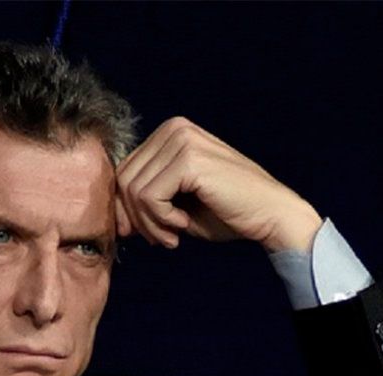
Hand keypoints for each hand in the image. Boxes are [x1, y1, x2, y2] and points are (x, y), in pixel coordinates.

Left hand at [115, 117, 323, 251]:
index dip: (129, 209)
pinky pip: (149, 197)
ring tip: (173, 237)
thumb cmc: (227, 212)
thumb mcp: (178, 203)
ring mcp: (182, 139)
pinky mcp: (189, 159)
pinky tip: (183, 226)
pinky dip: (161, 220)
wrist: (271, 215)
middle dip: (137, 218)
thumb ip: (146, 200)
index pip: (124, 170)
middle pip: (123, 179)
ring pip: (133, 190)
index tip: (153, 232)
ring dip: (150, 224)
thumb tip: (112, 216)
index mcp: (170, 132)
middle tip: (162, 239)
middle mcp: (174, 128)